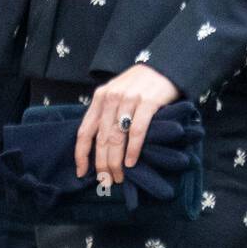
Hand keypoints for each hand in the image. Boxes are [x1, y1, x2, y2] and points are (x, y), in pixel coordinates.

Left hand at [74, 66, 179, 185]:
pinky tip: (131, 162)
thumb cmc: (138, 85)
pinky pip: (137, 131)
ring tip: (119, 176)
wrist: (164, 67)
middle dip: (102, 164)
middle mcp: (111, 98)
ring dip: (116, 162)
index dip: (81, 154)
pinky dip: (133, 149)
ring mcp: (129, 99)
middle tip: (106, 180)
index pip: (85, 130)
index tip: (82, 172)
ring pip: (117, 137)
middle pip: (102, 139)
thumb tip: (99, 146)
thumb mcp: (116, 94)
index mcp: (100, 98)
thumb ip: (106, 114)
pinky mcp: (148, 102)